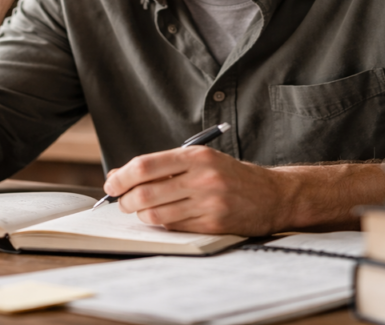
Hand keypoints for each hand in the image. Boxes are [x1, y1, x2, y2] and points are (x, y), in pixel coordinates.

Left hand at [104, 146, 294, 235]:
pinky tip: (165, 218)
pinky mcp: (214, 225)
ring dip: (141, 215)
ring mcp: (209, 203)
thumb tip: (119, 175)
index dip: (121, 177)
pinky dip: (162, 224)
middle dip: (125, 200)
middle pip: (145, 193)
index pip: (145, 166)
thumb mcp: (201, 160)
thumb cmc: (231, 176)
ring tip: (142, 210)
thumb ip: (164, 165)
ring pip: (156, 214)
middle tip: (122, 202)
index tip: (111, 184)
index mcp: (196, 156)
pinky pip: (174, 227)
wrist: (274, 195)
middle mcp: (202, 178)